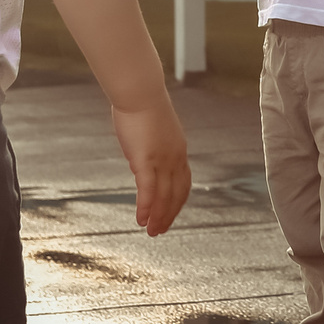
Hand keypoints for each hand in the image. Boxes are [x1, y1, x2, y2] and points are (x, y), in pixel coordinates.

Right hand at [111, 96, 191, 235]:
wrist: (139, 91)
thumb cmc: (141, 105)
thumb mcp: (153, 130)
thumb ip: (151, 146)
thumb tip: (141, 156)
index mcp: (179, 150)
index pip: (183, 183)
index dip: (177, 202)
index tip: (171, 214)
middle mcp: (175, 158)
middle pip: (176, 194)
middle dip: (169, 215)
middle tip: (160, 231)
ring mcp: (161, 160)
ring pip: (164, 196)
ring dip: (158, 216)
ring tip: (151, 231)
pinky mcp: (145, 159)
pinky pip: (147, 190)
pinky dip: (145, 207)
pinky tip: (140, 219)